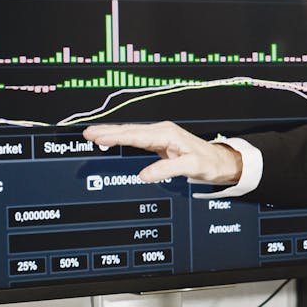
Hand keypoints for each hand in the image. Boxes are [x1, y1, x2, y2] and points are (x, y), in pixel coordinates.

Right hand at [83, 121, 242, 184]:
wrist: (220, 162)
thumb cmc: (208, 163)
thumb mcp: (190, 167)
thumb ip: (167, 170)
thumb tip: (144, 175)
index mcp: (167, 134)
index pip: (136, 135)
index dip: (114, 136)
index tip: (97, 136)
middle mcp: (162, 132)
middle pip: (130, 131)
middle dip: (107, 132)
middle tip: (86, 133)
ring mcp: (161, 137)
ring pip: (132, 134)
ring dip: (112, 134)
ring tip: (93, 135)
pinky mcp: (160, 143)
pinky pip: (137, 140)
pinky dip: (122, 139)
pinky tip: (112, 141)